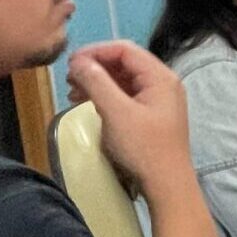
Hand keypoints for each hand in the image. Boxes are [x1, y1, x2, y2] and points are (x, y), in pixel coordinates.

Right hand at [68, 42, 189, 191]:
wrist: (167, 186)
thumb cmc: (144, 149)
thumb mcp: (116, 112)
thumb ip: (97, 82)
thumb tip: (78, 62)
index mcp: (160, 77)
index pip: (124, 49)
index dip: (95, 51)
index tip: (70, 63)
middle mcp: (163, 84)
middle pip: (124, 62)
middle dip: (95, 67)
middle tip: (69, 78)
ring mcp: (159, 100)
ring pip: (123, 80)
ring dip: (97, 82)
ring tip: (73, 92)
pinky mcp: (152, 116)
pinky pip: (126, 96)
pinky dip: (106, 95)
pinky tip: (88, 103)